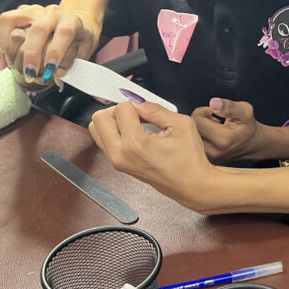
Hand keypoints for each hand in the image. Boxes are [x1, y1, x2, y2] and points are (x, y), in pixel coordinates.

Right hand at [0, 4, 100, 83]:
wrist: (74, 23)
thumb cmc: (78, 39)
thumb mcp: (84, 50)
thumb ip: (73, 63)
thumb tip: (57, 76)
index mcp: (71, 21)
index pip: (64, 33)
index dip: (56, 52)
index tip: (50, 70)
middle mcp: (52, 13)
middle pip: (37, 30)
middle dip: (31, 55)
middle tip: (30, 73)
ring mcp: (35, 10)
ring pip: (14, 22)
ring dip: (11, 48)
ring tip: (14, 67)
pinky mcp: (20, 12)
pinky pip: (5, 24)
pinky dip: (1, 46)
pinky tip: (4, 64)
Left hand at [88, 101, 217, 210]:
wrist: (192, 186)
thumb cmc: (190, 161)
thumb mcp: (181, 125)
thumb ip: (156, 109)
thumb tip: (139, 102)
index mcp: (135, 144)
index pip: (121, 109)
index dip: (137, 104)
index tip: (148, 111)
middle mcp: (120, 155)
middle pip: (99, 119)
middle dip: (117, 110)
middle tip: (136, 114)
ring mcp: (117, 163)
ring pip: (97, 131)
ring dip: (114, 121)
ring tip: (135, 124)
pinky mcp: (119, 166)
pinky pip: (105, 142)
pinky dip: (116, 132)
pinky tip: (135, 133)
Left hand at [191, 98, 267, 163]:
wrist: (253, 145)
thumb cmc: (247, 127)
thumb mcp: (245, 111)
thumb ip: (229, 106)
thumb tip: (214, 103)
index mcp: (223, 140)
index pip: (197, 120)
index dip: (203, 111)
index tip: (214, 113)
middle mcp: (214, 153)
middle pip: (190, 130)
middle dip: (199, 121)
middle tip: (213, 121)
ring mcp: (208, 160)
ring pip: (189, 138)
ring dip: (197, 130)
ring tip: (212, 130)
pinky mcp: (204, 162)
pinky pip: (191, 146)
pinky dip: (196, 138)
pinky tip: (209, 138)